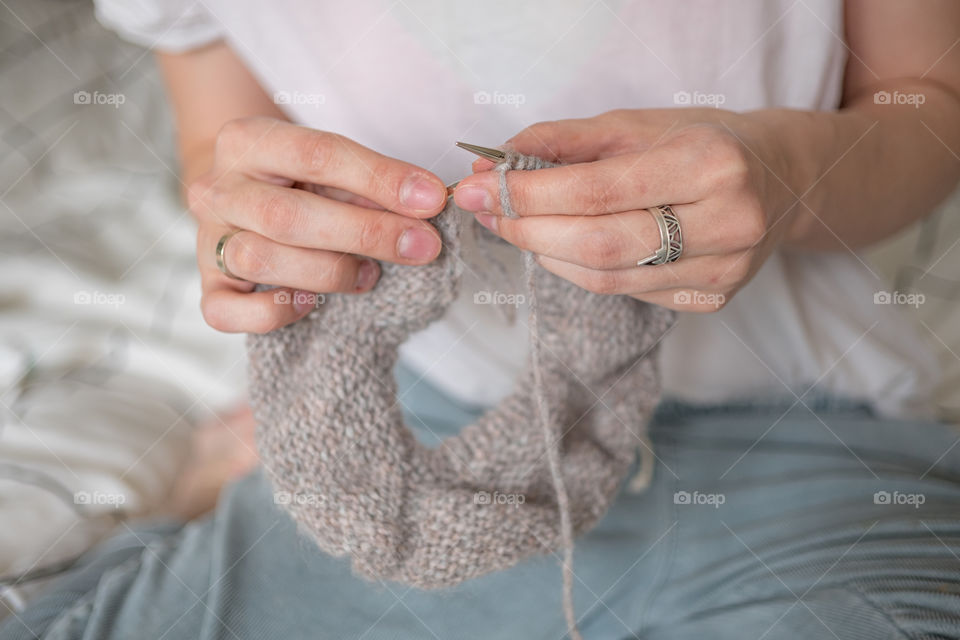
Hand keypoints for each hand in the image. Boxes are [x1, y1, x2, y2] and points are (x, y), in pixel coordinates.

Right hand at [187, 117, 447, 331]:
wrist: (241, 198)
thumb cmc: (298, 182)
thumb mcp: (330, 167)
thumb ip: (368, 183)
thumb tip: (423, 204)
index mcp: (248, 140)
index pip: (317, 153)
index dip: (380, 178)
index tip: (430, 199)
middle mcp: (219, 188)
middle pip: (287, 215)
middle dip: (366, 233)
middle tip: (421, 246)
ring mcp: (207, 240)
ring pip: (259, 260)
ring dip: (328, 272)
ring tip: (369, 275)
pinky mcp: (208, 288)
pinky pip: (226, 312)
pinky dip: (275, 312)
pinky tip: (311, 303)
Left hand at [453, 109, 794, 311]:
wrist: (782, 181)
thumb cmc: (703, 143)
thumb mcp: (638, 124)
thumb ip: (565, 141)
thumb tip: (496, 164)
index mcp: (710, 164)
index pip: (597, 191)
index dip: (528, 195)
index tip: (479, 188)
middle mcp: (726, 223)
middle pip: (598, 245)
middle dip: (527, 230)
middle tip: (487, 212)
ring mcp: (722, 271)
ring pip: (606, 278)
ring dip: (546, 252)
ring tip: (517, 225)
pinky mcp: (712, 299)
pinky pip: (625, 291)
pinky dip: (580, 269)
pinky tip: (563, 245)